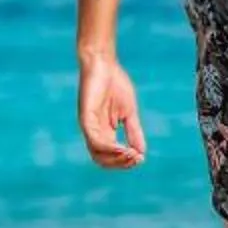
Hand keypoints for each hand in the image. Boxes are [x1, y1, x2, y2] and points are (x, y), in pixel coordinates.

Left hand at [79, 53, 145, 167]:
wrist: (103, 64)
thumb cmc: (115, 84)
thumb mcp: (129, 112)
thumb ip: (134, 132)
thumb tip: (141, 153)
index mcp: (104, 131)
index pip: (110, 156)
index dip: (125, 161)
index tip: (140, 158)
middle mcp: (94, 132)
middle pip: (102, 160)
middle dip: (120, 163)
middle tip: (136, 158)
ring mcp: (89, 126)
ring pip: (97, 154)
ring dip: (116, 158)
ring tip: (131, 155)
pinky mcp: (86, 118)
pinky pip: (95, 140)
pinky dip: (109, 147)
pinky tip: (122, 147)